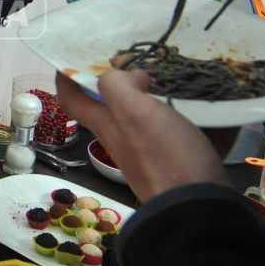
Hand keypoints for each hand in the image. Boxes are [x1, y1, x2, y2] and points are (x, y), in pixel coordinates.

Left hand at [54, 69, 228, 201]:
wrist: (198, 207)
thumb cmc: (163, 157)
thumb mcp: (133, 113)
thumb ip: (118, 88)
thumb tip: (128, 76)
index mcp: (107, 126)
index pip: (73, 100)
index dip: (66, 78)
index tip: (72, 58)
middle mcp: (122, 140)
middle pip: (109, 107)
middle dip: (116, 81)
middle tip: (133, 60)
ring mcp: (150, 152)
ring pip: (141, 116)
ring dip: (148, 95)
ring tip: (165, 74)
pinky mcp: (177, 159)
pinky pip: (173, 129)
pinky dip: (179, 112)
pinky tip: (196, 103)